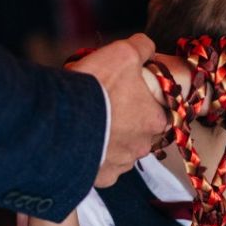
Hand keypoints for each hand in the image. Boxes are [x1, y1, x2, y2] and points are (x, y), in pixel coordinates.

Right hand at [69, 34, 165, 186]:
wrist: (61, 122)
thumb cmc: (97, 87)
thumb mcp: (122, 53)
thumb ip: (142, 47)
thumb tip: (147, 48)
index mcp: (155, 120)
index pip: (163, 114)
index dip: (149, 104)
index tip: (132, 96)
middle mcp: (142, 147)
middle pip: (141, 134)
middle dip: (129, 124)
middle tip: (108, 109)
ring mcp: (122, 165)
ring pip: (122, 152)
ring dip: (111, 141)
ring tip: (91, 126)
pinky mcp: (102, 178)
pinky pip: (103, 169)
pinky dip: (95, 158)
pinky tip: (83, 144)